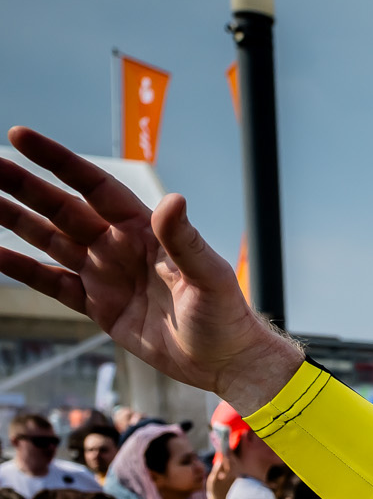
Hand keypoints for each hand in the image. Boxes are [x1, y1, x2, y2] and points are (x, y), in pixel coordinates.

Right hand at [0, 128, 302, 414]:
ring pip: (50, 241)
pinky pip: (53, 283)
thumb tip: (173, 200)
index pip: (92, 186)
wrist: (225, 361)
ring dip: (15, 221)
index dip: (57, 161)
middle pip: (61, 209)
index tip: (20, 137)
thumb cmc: (225, 315)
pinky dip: (23, 269)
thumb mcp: (208, 276)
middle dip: (23, 187)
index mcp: (143, 230)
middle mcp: (119, 246)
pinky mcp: (98, 306)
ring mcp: (105, 275)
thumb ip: (186, 241)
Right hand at [205, 448, 234, 498]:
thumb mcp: (212, 479)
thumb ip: (217, 469)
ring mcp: (235, 476)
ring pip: (233, 463)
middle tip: (224, 444)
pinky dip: (229, 461)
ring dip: (229, 456)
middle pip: (233, 460)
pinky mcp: (234, 477)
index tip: (224, 445)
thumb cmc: (214, 491)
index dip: (227, 452)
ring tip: (224, 449)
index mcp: (230, 473)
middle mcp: (234, 474)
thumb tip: (221, 460)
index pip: (229, 459)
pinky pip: (232, 467)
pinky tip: (225, 458)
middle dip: (229, 452)